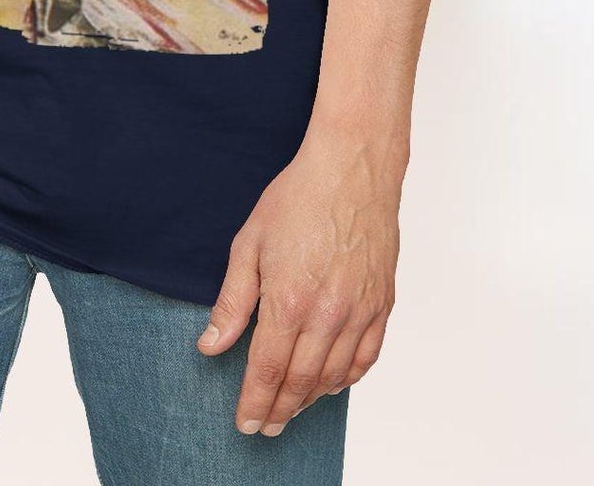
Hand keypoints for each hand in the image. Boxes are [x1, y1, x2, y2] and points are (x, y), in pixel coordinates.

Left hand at [197, 130, 400, 436]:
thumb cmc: (298, 197)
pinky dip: (347, 378)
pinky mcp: (382, 304)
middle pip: (301, 383)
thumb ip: (233, 301)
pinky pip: (366, 358)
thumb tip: (211, 344)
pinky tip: (331, 382)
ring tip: (291, 407)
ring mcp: (360, 311)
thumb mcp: (249, 243)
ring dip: (311, 400)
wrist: (352, 167)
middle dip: (279, 410)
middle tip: (265, 426)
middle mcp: (328, 314)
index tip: (245, 424)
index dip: (254, 403)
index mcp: (290, 300)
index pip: (267, 371)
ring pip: (334, 377)